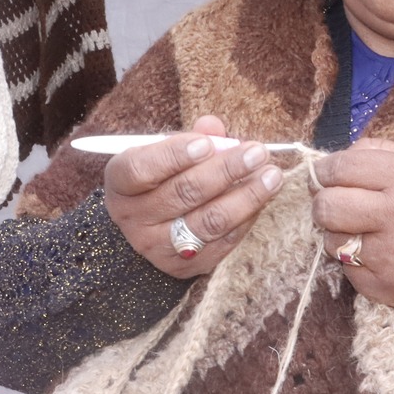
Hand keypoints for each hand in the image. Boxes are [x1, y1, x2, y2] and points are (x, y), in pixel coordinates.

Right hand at [105, 115, 285, 278]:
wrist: (148, 226)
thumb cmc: (160, 179)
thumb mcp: (163, 153)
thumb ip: (190, 138)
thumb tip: (214, 127)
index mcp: (121, 183)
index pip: (142, 169)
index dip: (174, 155)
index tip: (207, 143)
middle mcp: (133, 218)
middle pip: (183, 193)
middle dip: (226, 170)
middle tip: (257, 152)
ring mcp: (157, 246)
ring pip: (208, 221)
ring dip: (246, 196)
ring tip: (271, 176)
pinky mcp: (183, 266)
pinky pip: (222, 242)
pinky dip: (246, 218)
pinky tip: (262, 198)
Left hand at [311, 139, 393, 305]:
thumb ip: (375, 153)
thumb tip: (329, 164)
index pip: (341, 169)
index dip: (323, 169)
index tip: (323, 173)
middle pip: (326, 207)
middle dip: (325, 201)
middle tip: (338, 201)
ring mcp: (392, 257)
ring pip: (331, 242)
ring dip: (341, 233)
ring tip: (365, 228)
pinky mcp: (388, 288)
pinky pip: (348, 271)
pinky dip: (356, 260)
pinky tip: (379, 251)